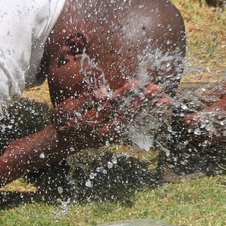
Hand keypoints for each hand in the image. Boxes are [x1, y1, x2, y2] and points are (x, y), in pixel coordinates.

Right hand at [52, 80, 169, 153]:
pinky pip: (134, 128)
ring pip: (135, 121)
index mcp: (94, 120)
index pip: (114, 104)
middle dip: (144, 101)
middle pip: (129, 112)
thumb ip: (85, 100)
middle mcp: (105, 129)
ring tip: (165, 100)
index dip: (127, 93)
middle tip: (159, 89)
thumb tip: (103, 92)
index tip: (139, 83)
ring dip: (150, 111)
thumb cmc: (62, 122)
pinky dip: (146, 120)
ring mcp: (111, 135)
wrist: (60, 143)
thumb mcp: (66, 109)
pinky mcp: (115, 137)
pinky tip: (157, 113)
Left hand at [175, 79, 225, 147]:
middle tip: (189, 130)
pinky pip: (224, 141)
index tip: (184, 119)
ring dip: (204, 138)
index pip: (197, 121)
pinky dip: (217, 139)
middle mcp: (223, 126)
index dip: (188, 121)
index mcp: (218, 112)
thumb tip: (209, 96)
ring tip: (199, 135)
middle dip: (193, 133)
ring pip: (212, 141)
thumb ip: (218, 92)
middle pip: (201, 135)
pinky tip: (216, 135)